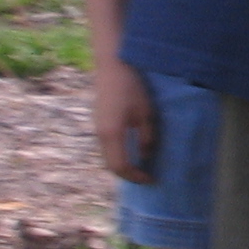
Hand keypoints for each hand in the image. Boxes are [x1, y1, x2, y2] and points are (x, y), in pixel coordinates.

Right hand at [91, 59, 154, 184]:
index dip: (135, 177)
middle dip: (128, 175)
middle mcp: (100, 134)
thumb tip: (146, 157)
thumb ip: (146, 137)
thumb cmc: (132, 89)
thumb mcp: (145, 114)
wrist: (113, 68)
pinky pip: (108, 146)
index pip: (120, 166)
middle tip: (147, 177)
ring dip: (123, 165)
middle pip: (111, 164)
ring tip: (141, 168)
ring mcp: (97, 128)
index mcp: (112, 134)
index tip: (151, 180)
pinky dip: (119, 155)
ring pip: (108, 156)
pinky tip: (132, 152)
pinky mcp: (99, 122)